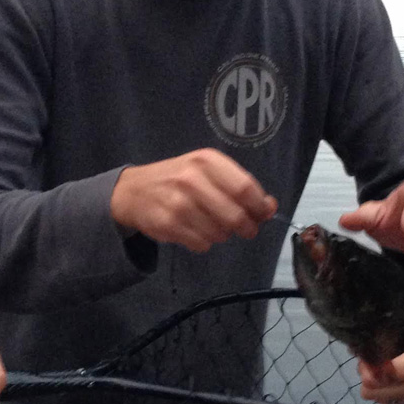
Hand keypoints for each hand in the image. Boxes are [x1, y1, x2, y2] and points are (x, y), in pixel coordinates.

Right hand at [111, 149, 277, 252]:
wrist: (134, 190)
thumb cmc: (179, 178)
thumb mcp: (208, 171)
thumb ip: (240, 186)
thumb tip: (270, 207)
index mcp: (207, 160)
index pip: (245, 188)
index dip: (260, 207)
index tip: (263, 214)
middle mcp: (192, 178)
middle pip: (236, 215)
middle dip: (247, 227)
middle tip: (246, 229)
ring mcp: (178, 202)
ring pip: (220, 233)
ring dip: (223, 235)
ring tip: (212, 225)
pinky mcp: (168, 224)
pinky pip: (202, 244)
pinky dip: (205, 242)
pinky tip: (194, 230)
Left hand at [358, 274, 403, 403]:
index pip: (374, 375)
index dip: (363, 363)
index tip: (364, 347)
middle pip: (372, 393)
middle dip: (366, 376)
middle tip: (371, 355)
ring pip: (386, 400)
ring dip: (379, 385)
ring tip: (383, 363)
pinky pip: (401, 402)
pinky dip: (394, 391)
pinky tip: (400, 371)